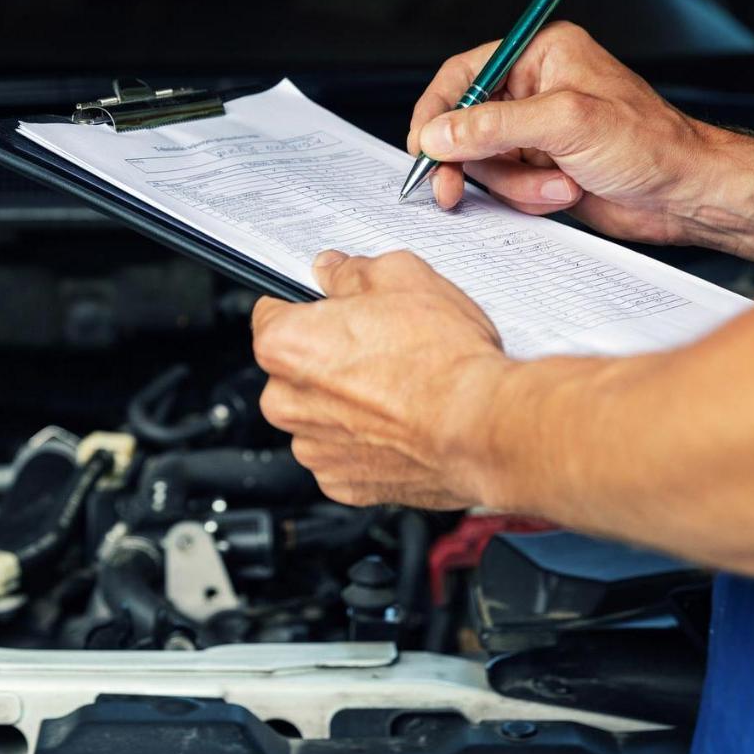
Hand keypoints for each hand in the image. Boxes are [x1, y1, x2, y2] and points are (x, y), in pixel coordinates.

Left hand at [252, 249, 506, 509]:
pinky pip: (342, 453)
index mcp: (285, 345)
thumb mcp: (401, 277)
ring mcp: (313, 447)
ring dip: (345, 404)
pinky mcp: (341, 484)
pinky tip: (400, 423)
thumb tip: (334, 270)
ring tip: (397, 388)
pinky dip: (365, 442)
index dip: (307, 307)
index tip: (331, 310)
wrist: (483, 428)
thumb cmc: (444, 360)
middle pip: (293, 369)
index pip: (270, 312)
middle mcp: (285, 401)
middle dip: (327, 358)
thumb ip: (352, 271)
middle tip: (379, 348)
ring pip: (317, 414)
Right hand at [408, 22, 753, 254]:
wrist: (687, 195)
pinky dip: (527, 197)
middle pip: (465, 125)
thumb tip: (438, 134)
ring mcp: (537, 132)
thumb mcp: (567, 124)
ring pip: (484, 162)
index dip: (437, 111)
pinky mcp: (542, 167)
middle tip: (451, 188)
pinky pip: (505, 186)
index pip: (464, 74)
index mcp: (541, 56)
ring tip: (558, 185)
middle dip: (471, 161)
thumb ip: (494, 126)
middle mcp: (535, 90)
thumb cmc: (651, 144)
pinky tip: (564, 193)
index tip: (423, 146)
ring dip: (514, 184)